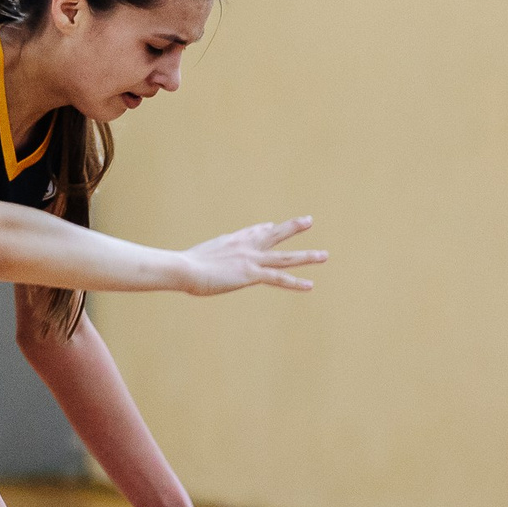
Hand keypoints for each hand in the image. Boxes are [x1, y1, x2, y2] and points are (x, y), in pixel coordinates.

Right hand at [177, 217, 326, 295]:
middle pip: (274, 235)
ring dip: (306, 256)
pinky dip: (295, 282)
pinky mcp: (252, 274)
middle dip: (293, 227)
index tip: (272, 225)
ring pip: (285, 257)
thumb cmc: (182, 266)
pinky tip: (310, 285)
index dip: (265, 228)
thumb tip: (194, 262)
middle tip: (308, 221)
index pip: (254, 231)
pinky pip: (279, 278)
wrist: (183, 267)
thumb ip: (205, 258)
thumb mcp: (196, 258)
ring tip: (324, 256)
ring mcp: (251, 259)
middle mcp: (245, 246)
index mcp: (232, 241)